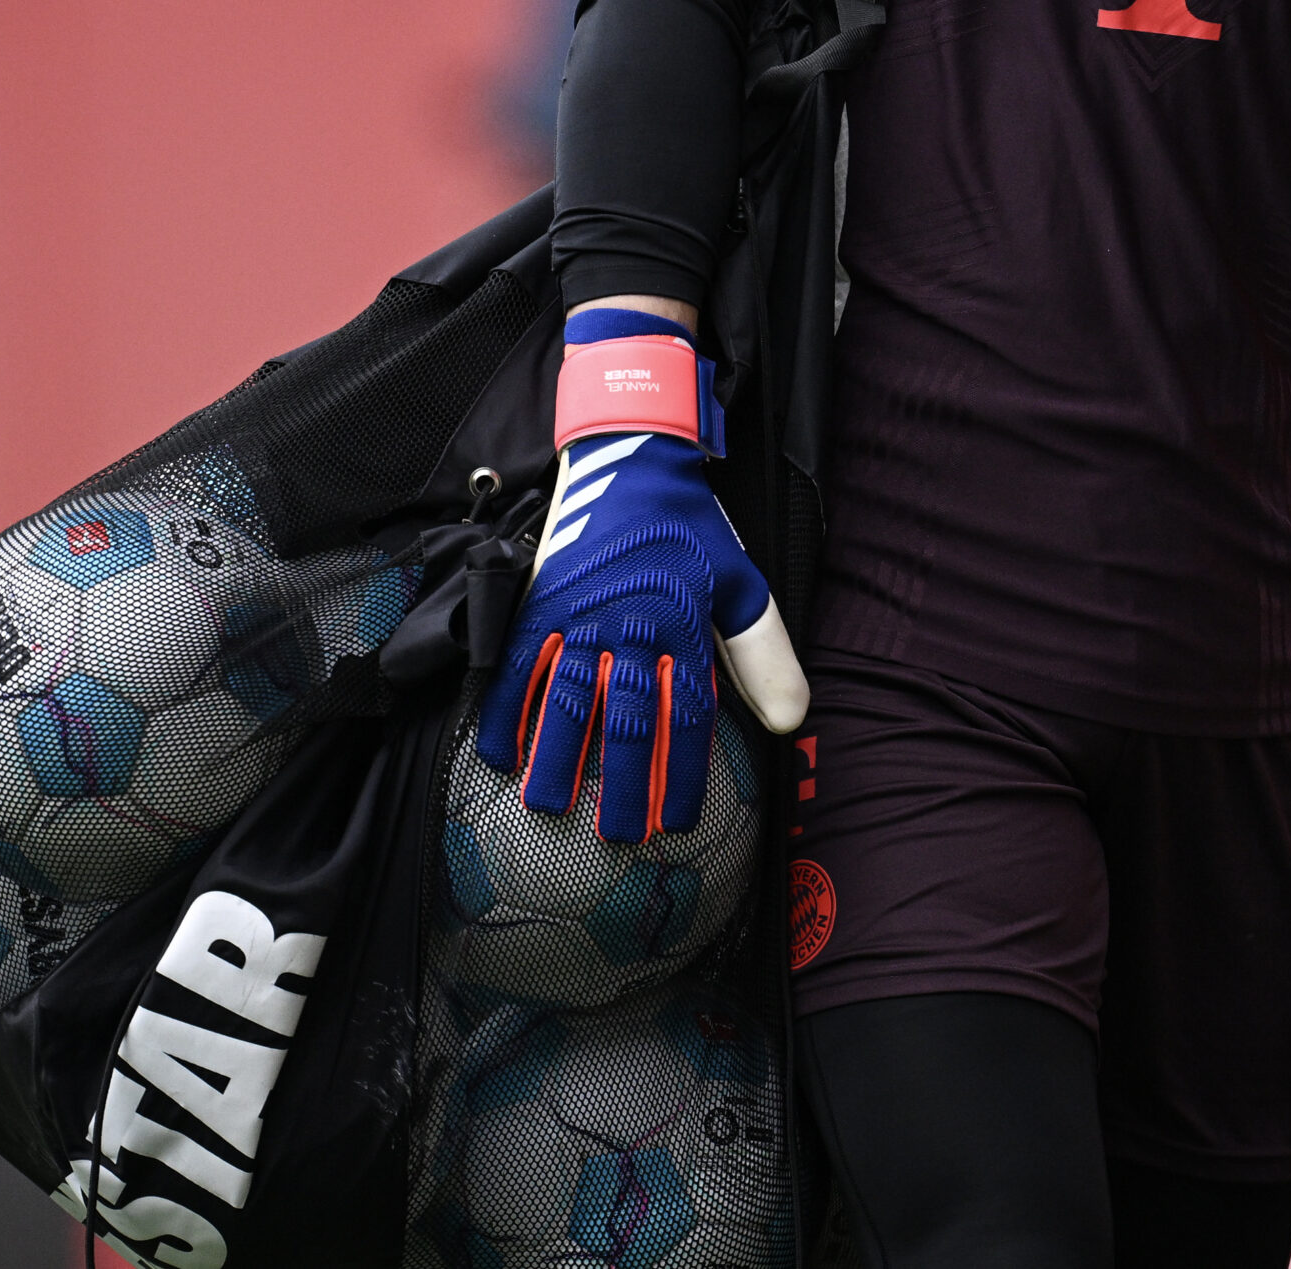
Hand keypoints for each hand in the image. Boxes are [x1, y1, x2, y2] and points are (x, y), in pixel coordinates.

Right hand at [475, 311, 807, 841]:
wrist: (632, 454)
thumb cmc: (691, 528)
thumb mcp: (741, 582)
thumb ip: (765, 654)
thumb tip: (792, 721)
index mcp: (681, 625)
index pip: (684, 714)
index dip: (680, 772)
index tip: (675, 822)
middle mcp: (629, 625)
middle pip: (624, 717)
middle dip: (621, 783)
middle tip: (616, 835)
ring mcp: (579, 613)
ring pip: (565, 698)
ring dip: (557, 756)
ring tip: (547, 805)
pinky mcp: (541, 600)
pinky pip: (519, 663)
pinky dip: (505, 707)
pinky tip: (499, 750)